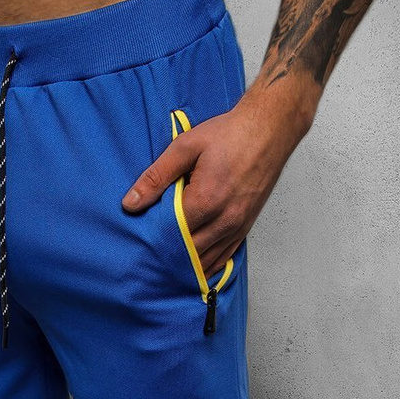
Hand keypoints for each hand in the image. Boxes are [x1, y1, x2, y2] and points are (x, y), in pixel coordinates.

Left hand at [121, 88, 308, 278]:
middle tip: (148, 261)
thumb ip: (156, 177)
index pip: (171, 236)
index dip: (153, 242)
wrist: (269, 128)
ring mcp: (237, 225)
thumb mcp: (185, 147)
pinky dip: (208, 264)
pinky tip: (193, 268)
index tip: (140, 245)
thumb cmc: (229, 134)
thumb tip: (130, 203)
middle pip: (189, 253)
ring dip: (187, 265)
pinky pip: (224, 256)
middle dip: (168, 257)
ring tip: (165, 269)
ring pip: (206, 260)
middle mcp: (224, 219)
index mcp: (206, 200)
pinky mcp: (246, 226)